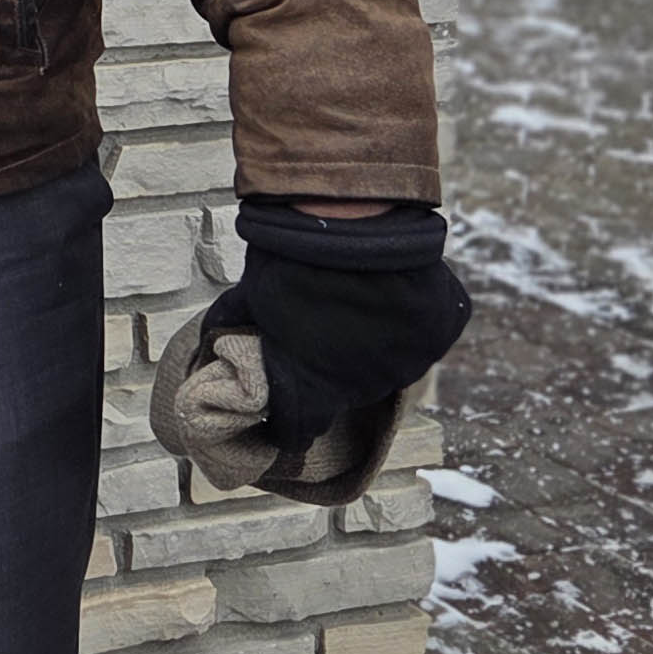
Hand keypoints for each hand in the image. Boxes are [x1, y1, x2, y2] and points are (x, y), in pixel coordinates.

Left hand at [214, 199, 471, 439]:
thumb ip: (239, 322)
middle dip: (332, 366)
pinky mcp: (437, 337)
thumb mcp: (253, 294)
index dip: (290, 415)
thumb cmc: (290, 260)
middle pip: (346, 390)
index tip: (286, 400)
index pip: (298, 429)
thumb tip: (215, 334)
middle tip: (324, 327)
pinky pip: (425, 335)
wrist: (351, 224)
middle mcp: (362, 390)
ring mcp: (406, 364)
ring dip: (373, 344)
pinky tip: (394, 293)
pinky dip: (412, 320)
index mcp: (312, 391)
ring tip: (359, 304)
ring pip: (387, 364)